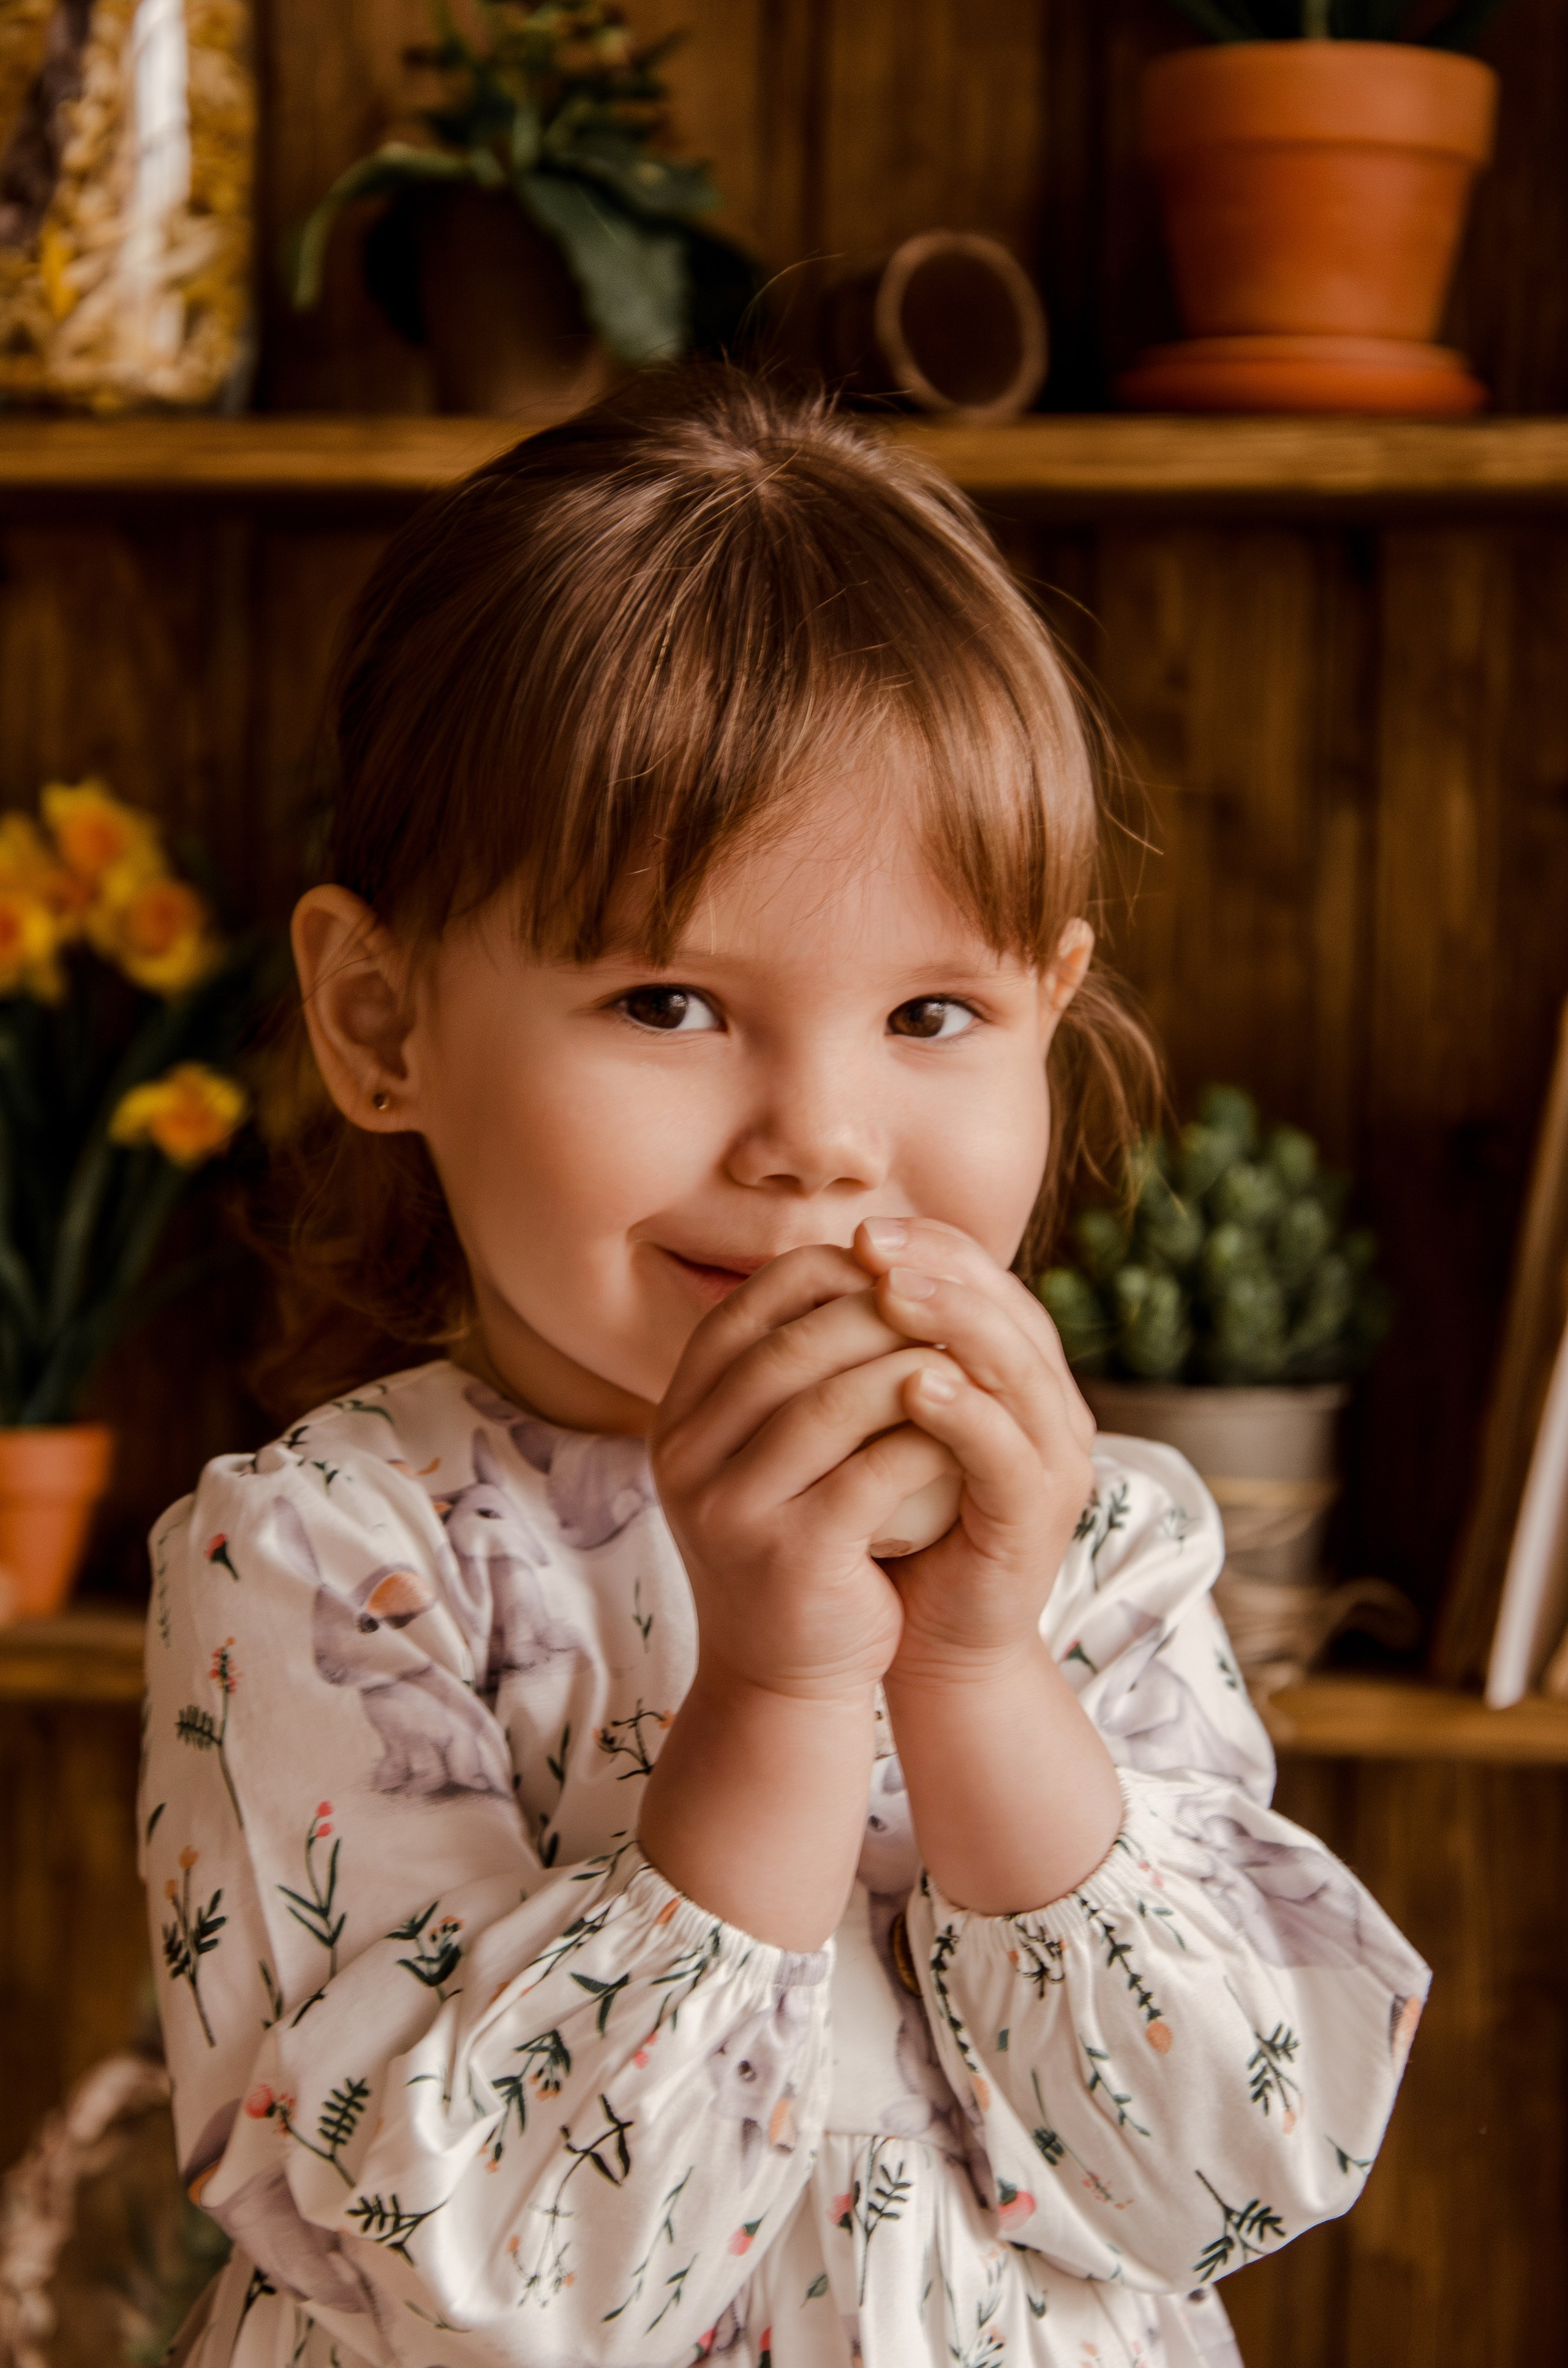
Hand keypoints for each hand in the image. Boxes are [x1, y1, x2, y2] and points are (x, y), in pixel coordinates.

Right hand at [650, 1247, 961, 1702]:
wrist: (784, 1674)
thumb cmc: (799, 1539)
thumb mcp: (774, 1447)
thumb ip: (795, 1366)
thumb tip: (860, 1251)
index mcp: (680, 1412)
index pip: (750, 1305)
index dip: (829, 1272)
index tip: (895, 1266)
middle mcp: (686, 1454)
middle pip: (791, 1347)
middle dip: (879, 1314)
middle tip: (947, 1305)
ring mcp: (728, 1508)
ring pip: (831, 1405)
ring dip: (911, 1369)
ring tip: (969, 1358)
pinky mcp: (788, 1557)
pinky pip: (873, 1475)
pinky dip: (930, 1441)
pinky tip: (973, 1429)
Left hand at [852, 1216, 1096, 1684]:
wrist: (930, 1641)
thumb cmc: (897, 1524)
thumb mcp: (883, 1427)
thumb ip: (874, 1361)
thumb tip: (807, 1274)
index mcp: (1017, 1373)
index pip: (985, 1281)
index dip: (929, 1246)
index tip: (861, 1228)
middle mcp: (1051, 1405)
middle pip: (1008, 1308)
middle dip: (939, 1268)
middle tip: (870, 1243)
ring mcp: (1055, 1460)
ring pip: (1017, 1367)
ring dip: (953, 1322)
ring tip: (889, 1290)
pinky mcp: (1041, 1515)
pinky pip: (1008, 1450)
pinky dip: (966, 1412)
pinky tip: (916, 1384)